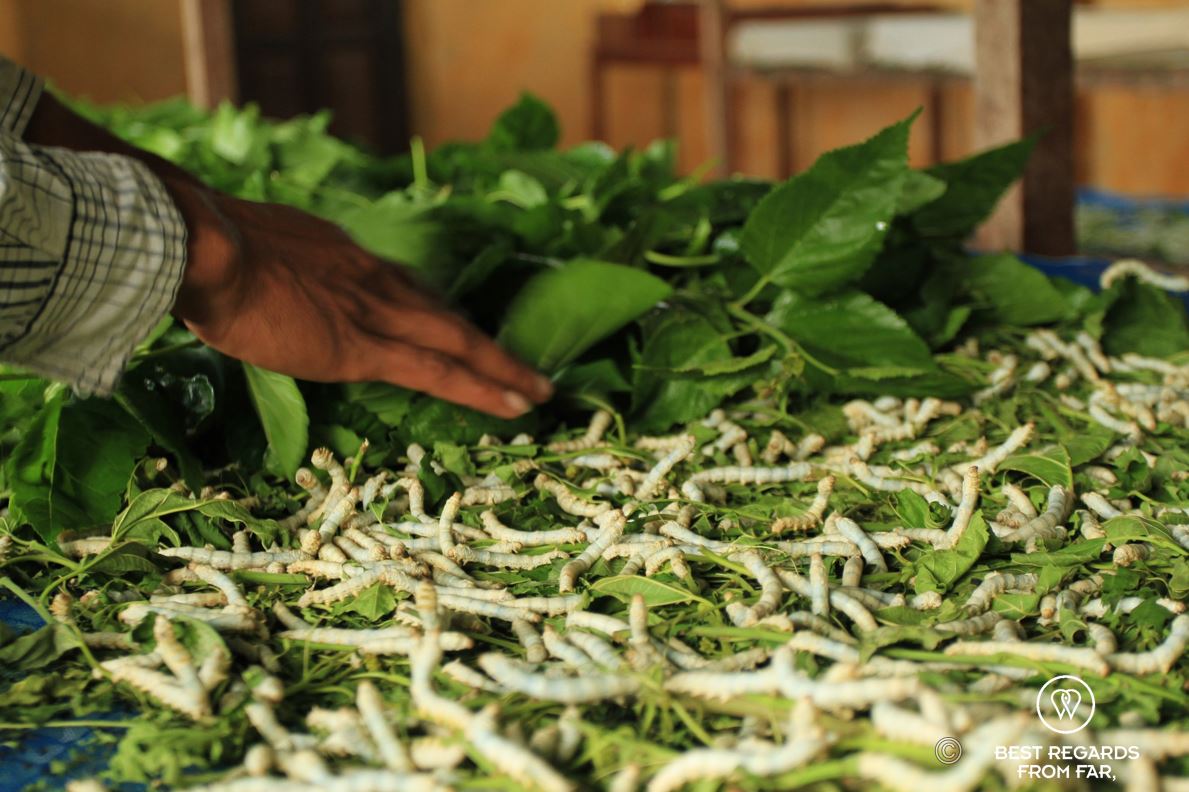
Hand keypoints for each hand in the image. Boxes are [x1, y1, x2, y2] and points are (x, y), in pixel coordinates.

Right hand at [167, 180, 551, 417]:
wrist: (204, 248)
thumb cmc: (205, 252)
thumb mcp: (252, 250)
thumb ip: (273, 273)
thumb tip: (264, 287)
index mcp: (345, 258)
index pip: (407, 289)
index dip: (438, 314)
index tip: (459, 328)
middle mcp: (374, 281)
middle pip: (446, 316)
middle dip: (488, 346)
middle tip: (526, 369)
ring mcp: (376, 314)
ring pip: (458, 344)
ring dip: (502, 369)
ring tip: (537, 391)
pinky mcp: (366, 349)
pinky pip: (439, 372)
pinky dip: (483, 388)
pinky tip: (513, 405)